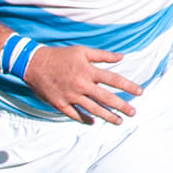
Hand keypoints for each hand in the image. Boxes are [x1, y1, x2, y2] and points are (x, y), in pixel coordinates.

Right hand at [22, 46, 142, 124]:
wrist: (33, 64)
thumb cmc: (59, 56)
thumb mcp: (81, 51)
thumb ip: (102, 55)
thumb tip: (121, 57)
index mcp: (88, 71)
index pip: (114, 79)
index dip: (128, 86)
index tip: (140, 92)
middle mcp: (81, 85)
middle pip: (106, 98)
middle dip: (122, 106)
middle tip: (133, 113)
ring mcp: (70, 96)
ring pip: (93, 109)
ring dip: (107, 116)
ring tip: (119, 121)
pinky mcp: (59, 104)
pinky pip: (75, 114)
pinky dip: (84, 119)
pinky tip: (93, 122)